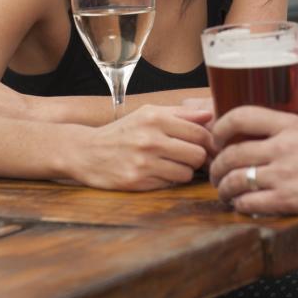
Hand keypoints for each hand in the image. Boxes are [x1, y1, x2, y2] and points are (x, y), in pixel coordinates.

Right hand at [69, 105, 214, 191]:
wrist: (87, 152)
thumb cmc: (123, 131)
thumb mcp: (148, 114)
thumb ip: (180, 114)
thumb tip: (210, 115)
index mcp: (155, 118)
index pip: (200, 132)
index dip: (209, 141)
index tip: (208, 145)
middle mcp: (150, 139)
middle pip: (198, 154)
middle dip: (198, 157)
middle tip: (190, 156)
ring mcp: (143, 162)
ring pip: (187, 173)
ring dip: (184, 170)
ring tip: (171, 163)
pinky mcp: (137, 182)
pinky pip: (170, 184)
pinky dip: (168, 180)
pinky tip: (157, 172)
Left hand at [208, 105, 297, 231]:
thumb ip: (290, 134)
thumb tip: (262, 136)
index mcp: (292, 125)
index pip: (242, 115)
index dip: (220, 126)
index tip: (216, 137)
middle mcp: (286, 146)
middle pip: (233, 151)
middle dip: (217, 165)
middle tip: (215, 173)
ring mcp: (287, 173)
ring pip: (237, 178)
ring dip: (224, 188)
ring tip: (224, 192)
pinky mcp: (291, 199)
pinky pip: (251, 202)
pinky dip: (241, 205)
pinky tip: (242, 206)